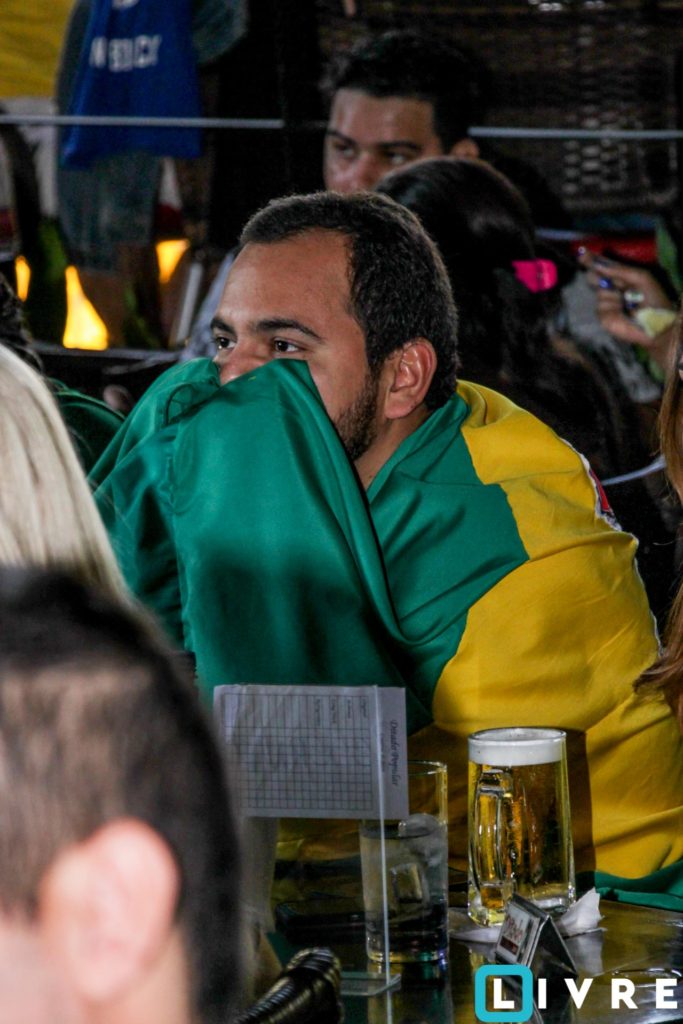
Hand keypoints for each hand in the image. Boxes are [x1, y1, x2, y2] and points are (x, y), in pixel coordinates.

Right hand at [578, 250, 676, 368]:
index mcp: (621, 279)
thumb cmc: (653, 299)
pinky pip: (601, 306)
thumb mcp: (640, 278)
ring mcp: (607, 304)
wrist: (656, 323)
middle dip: (596, 276)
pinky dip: (611, 307)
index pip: (605, 268)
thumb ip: (620, 270)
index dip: (593, 261)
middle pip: (595, 278)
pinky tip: (621, 311)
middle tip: (601, 275)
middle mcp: (612, 290)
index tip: (582, 254)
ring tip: (625, 302)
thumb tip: (599, 265)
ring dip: (612, 295)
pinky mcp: (603, 317)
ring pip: (599, 292)